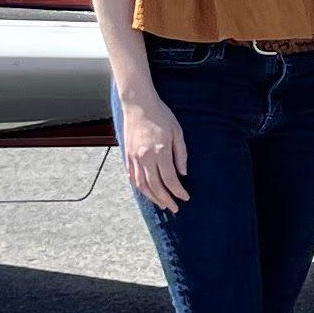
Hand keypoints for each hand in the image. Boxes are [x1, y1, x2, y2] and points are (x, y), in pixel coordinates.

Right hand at [121, 96, 192, 211]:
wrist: (138, 104)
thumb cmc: (161, 115)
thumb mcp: (177, 132)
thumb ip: (181, 154)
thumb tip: (183, 173)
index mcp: (160, 151)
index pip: (170, 179)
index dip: (178, 191)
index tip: (185, 197)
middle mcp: (146, 157)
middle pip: (155, 186)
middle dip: (166, 200)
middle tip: (174, 208)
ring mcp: (134, 157)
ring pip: (142, 185)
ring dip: (152, 197)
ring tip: (162, 204)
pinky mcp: (128, 155)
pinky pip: (132, 176)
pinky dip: (140, 187)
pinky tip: (147, 192)